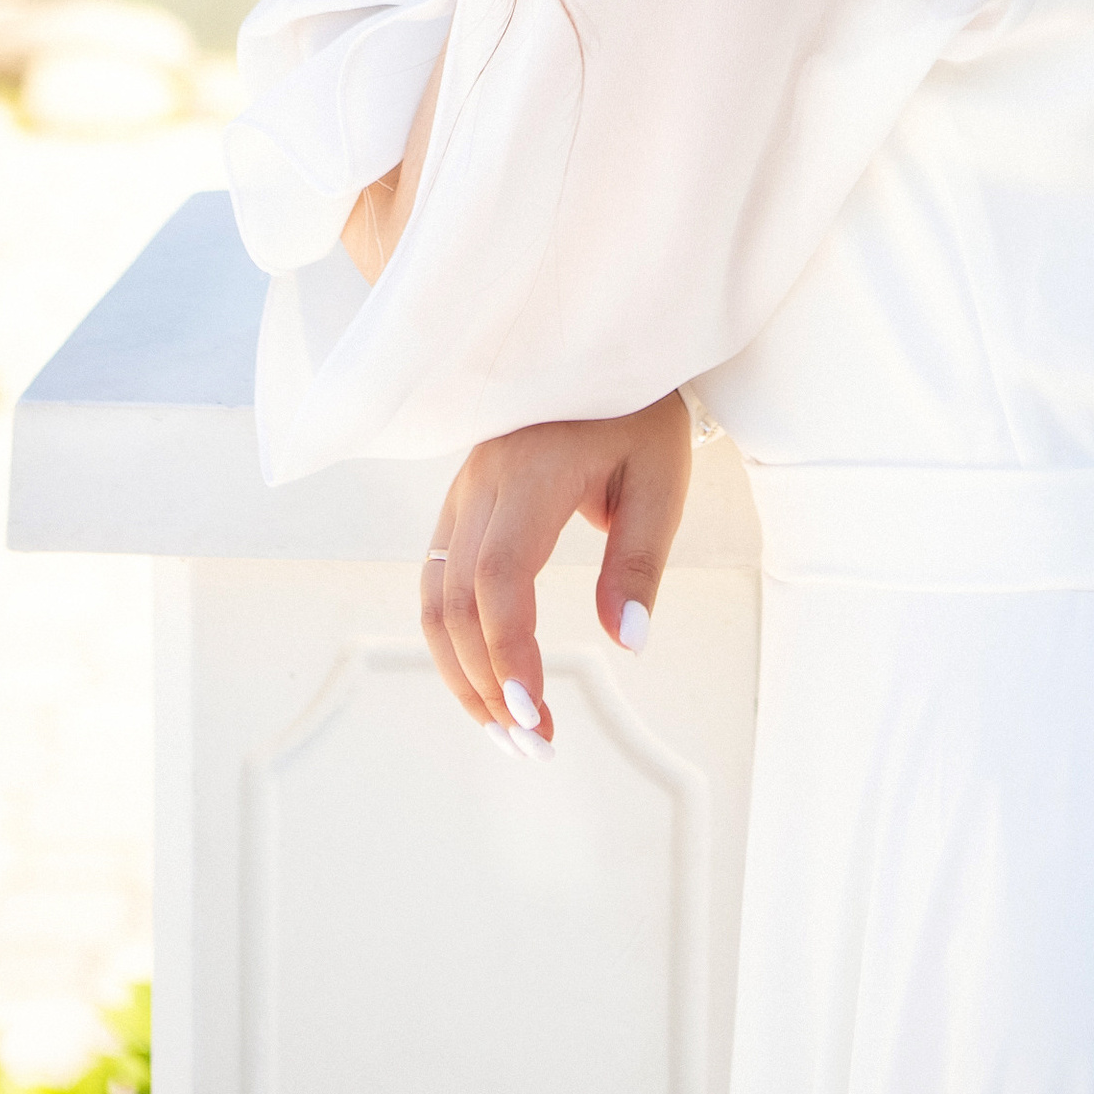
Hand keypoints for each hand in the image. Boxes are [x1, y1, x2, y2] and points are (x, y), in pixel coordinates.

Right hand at [421, 394, 692, 756]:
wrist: (602, 345)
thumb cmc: (638, 413)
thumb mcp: (660, 479)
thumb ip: (639, 561)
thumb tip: (625, 643)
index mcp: (530, 471)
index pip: (500, 578)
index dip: (509, 653)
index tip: (535, 716)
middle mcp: (480, 482)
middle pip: (455, 603)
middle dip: (487, 686)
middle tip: (535, 747)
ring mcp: (461, 492)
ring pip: (433, 600)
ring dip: (462, 675)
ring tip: (509, 734)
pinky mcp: (460, 504)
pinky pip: (437, 583)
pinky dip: (454, 644)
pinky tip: (488, 684)